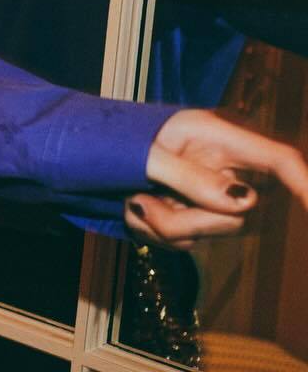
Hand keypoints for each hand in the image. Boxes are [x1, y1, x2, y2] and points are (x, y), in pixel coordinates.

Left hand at [126, 108, 307, 248]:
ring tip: (133, 201)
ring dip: (163, 226)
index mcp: (220, 137)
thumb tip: (246, 202)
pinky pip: (185, 242)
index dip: (304, 184)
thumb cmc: (123, 138)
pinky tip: (135, 210)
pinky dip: (154, 233)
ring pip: (210, 234)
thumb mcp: (147, 151)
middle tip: (138, 202)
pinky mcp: (196, 219)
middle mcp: (225, 169)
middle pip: (240, 214)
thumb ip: (188, 176)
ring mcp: (212, 198)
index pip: (279, 160)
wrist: (94, 151)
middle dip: (187, 220)